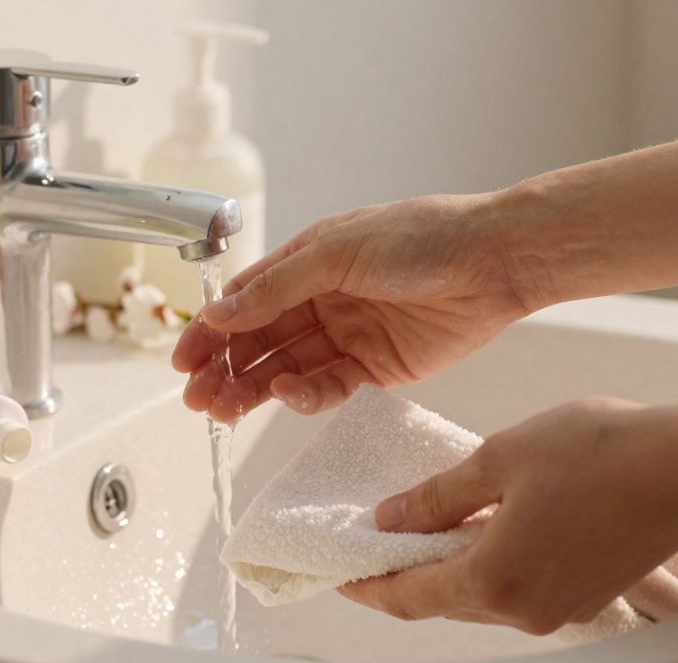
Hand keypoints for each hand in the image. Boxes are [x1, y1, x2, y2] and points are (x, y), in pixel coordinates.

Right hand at [171, 194, 534, 422]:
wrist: (495, 261)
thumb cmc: (422, 237)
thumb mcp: (336, 252)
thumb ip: (277, 288)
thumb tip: (220, 314)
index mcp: (307, 261)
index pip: (245, 301)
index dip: (211, 331)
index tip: (183, 360)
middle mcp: (322, 298)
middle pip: (260, 342)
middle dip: (224, 369)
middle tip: (197, 399)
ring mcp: (348, 334)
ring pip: (287, 369)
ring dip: (254, 389)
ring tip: (224, 410)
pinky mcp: (377, 367)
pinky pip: (329, 386)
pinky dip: (304, 395)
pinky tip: (287, 395)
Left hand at [339, 397, 677, 634]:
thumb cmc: (599, 453)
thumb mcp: (498, 460)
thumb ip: (437, 497)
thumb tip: (391, 519)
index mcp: (493, 581)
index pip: (408, 596)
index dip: (368, 585)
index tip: (340, 573)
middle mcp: (524, 610)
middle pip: (444, 601)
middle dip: (406, 574)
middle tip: (377, 546)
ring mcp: (560, 609)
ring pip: (483, 596)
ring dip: (451, 567)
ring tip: (427, 529)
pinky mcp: (587, 596)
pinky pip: (519, 589)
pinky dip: (491, 565)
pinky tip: (486, 528)